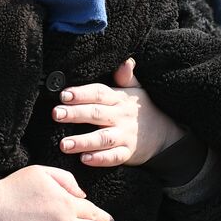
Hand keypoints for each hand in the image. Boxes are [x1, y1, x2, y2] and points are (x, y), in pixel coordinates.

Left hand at [54, 59, 181, 166]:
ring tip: (64, 144)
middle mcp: (121, 117)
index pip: (99, 94)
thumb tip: (126, 61)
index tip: (64, 95)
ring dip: (83, 141)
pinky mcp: (127, 153)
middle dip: (75, 114)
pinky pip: (114, 157)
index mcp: (120, 99)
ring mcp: (125, 136)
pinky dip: (100, 159)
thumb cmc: (140, 109)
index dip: (82, 93)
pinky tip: (84, 159)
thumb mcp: (136, 89)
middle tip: (56, 114)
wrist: (164, 134)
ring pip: (102, 138)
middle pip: (97, 114)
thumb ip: (126, 77)